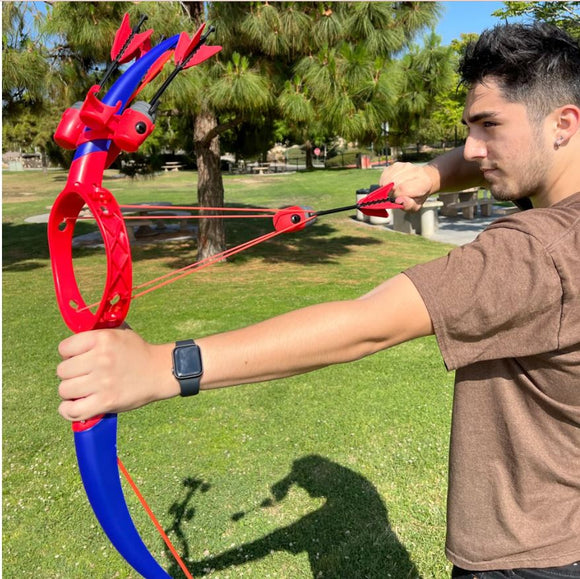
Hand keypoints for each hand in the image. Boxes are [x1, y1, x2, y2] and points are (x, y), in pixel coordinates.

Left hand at [57, 328, 177, 421]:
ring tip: (83, 389)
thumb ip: (96, 334)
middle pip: (62, 371)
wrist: (161, 371)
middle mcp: (101, 359)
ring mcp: (103, 382)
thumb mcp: (119, 333)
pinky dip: (68, 410)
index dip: (69, 354)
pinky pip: (72, 410)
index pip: (64, 348)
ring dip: (71, 391)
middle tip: (83, 375)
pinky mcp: (106, 402)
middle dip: (70, 374)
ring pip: (64, 390)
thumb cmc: (138, 352)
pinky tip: (74, 405)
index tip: (78, 359)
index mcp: (103, 339)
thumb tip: (72, 342)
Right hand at [379, 162, 438, 211]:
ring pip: (388, 178)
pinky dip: (384, 181)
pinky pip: (385, 174)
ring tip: (392, 190)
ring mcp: (405, 166)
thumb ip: (408, 205)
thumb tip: (398, 200)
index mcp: (422, 183)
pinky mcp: (397, 164)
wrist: (424, 180)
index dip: (396, 195)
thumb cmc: (418, 195)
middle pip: (394, 183)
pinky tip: (389, 184)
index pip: (403, 189)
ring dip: (386, 186)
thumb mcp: (416, 205)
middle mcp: (415, 171)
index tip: (397, 199)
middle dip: (391, 191)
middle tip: (394, 195)